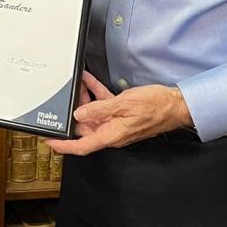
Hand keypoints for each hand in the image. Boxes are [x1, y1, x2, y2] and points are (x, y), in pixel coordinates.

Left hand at [46, 71, 193, 155]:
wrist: (176, 104)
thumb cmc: (155, 106)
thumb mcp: (124, 104)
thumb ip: (100, 109)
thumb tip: (79, 113)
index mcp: (111, 135)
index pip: (82, 146)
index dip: (64, 146)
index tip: (50, 142)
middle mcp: (113, 132)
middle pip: (86, 126)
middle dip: (74, 111)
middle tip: (66, 96)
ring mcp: (118, 123)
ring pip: (94, 114)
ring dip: (85, 99)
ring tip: (78, 83)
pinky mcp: (123, 114)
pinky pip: (105, 105)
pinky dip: (96, 93)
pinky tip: (89, 80)